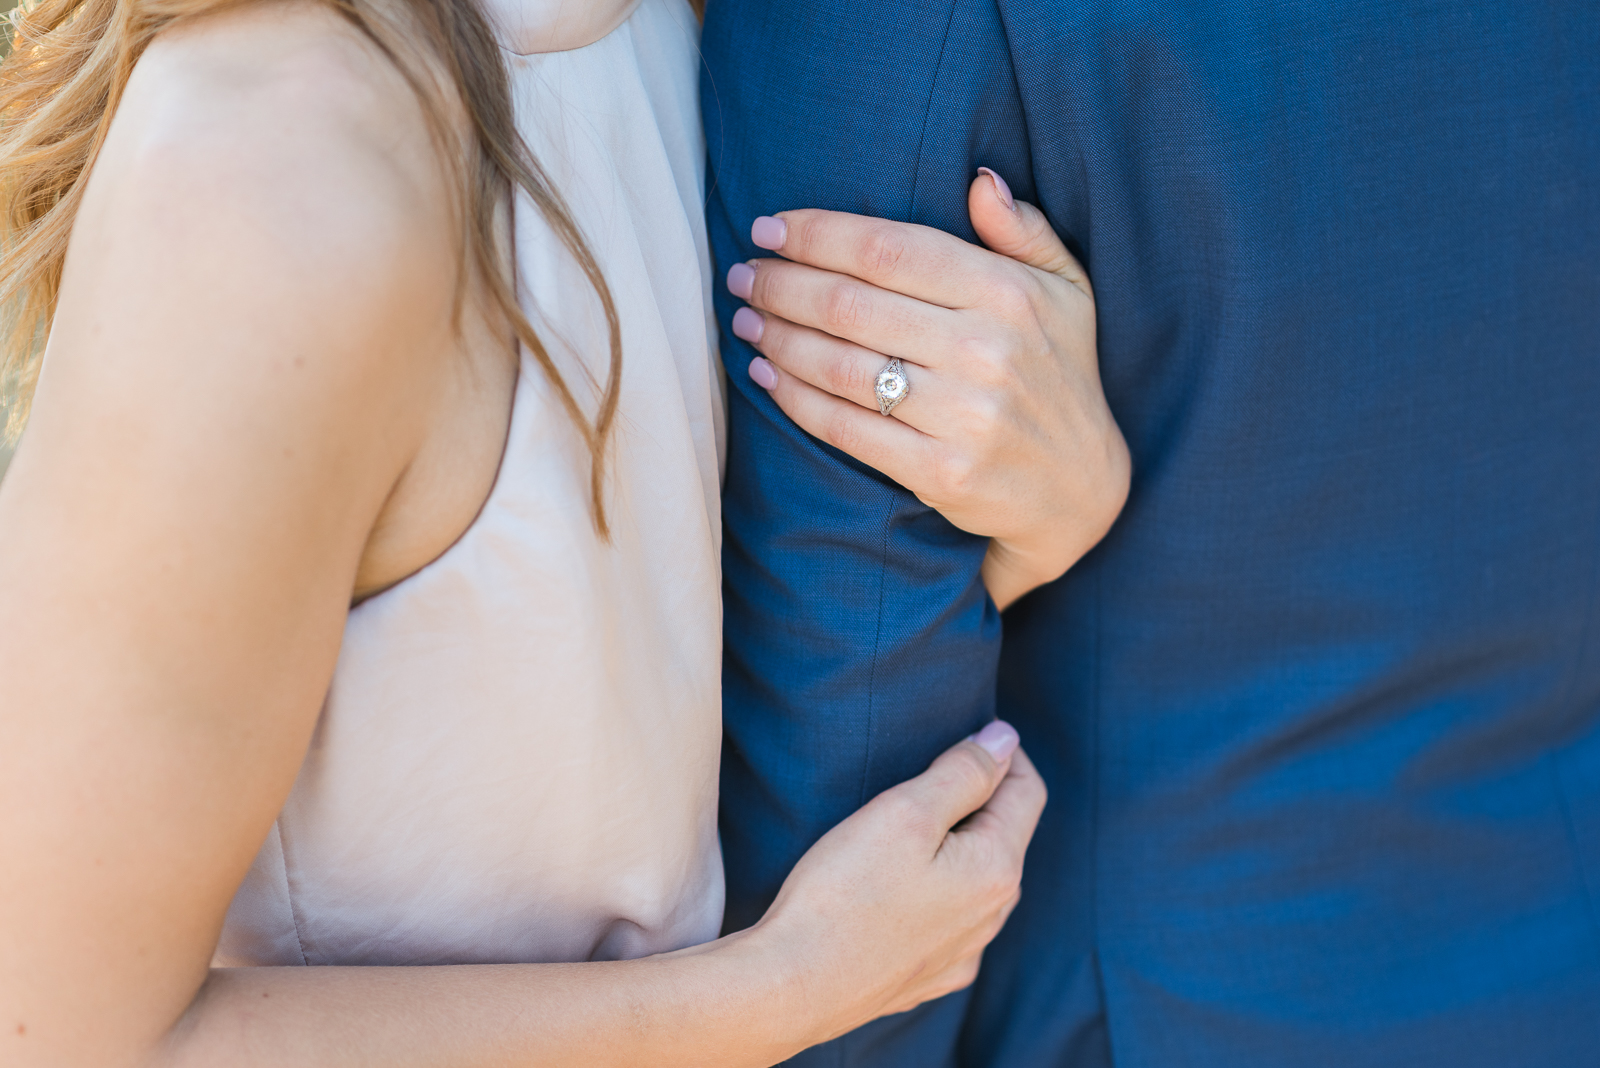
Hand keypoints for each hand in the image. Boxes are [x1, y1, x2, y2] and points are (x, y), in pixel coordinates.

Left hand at [726, 170, 1129, 608]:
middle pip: (851, 304)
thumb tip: (979, 179)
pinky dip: (794, 398)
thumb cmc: (1061, 375)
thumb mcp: (1068, 292)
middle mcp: (986, 351)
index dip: (817, 235)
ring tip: (743, 318)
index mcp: (1007, 295)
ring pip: (839, 365)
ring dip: (777, 337)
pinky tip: (765, 375)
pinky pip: (845, 426)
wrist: (1082, 489)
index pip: (888, 250)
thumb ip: (1024, 232)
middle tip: (743, 274)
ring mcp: (963, 416)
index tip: (769, 228)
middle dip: (782, 283)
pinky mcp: (941, 472)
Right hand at [746, 721, 1046, 1044]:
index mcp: (996, 869)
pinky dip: (937, 890)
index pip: (1028, 791)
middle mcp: (992, 916)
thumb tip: (1003, 738)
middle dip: (978, 797)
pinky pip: (951, 920)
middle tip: (927, 772)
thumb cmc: (843, 893)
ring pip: (977, 879)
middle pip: (1004, 835)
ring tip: (908, 826)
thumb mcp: (903, 812)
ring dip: (957, 845)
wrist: (792, 985)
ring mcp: (964, 953)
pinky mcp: (931, 975)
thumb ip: (963, 772)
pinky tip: (899, 885)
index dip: (1002, 752)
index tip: (966, 731)